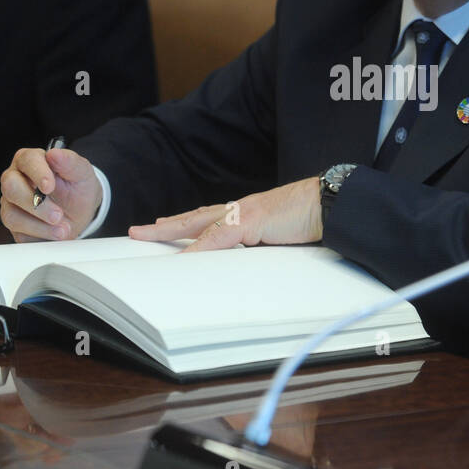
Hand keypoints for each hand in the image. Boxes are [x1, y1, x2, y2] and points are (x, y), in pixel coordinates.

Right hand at [0, 146, 102, 241]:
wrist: (81, 211)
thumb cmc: (78, 187)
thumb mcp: (82, 173)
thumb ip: (70, 162)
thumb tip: (54, 154)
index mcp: (30, 161)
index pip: (26, 160)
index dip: (37, 173)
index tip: (50, 186)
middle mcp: (15, 179)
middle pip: (10, 187)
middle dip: (36, 205)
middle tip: (58, 215)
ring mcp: (12, 203)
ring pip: (11, 215)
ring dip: (40, 225)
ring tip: (63, 230)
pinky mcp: (15, 224)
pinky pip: (18, 233)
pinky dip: (40, 236)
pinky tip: (55, 234)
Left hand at [128, 177, 322, 251]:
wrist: (329, 203)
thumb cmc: (311, 218)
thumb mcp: (281, 237)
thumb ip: (262, 246)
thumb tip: (250, 265)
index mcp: (246, 213)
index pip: (209, 218)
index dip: (185, 223)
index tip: (164, 227)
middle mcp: (240, 210)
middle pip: (195, 217)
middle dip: (165, 226)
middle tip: (138, 231)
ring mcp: (244, 213)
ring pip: (199, 223)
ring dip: (171, 230)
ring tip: (146, 235)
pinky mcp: (252, 221)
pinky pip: (218, 237)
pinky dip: (199, 248)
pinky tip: (184, 256)